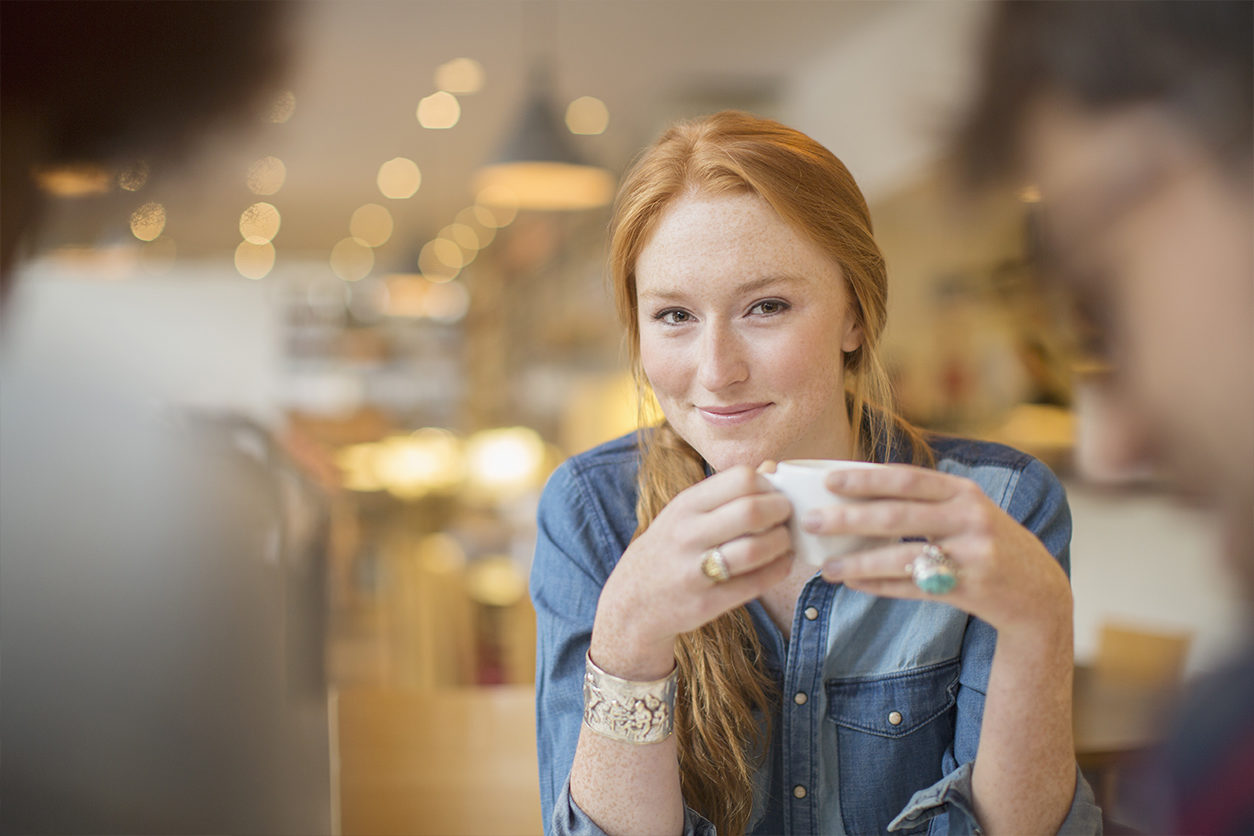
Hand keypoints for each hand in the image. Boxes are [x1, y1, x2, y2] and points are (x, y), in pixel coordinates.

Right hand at [590, 466, 793, 678]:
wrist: (634, 600)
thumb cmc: (671, 548)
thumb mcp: (687, 512)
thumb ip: (727, 491)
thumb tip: (773, 468)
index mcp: (685, 505)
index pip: (740, 479)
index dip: (768, 484)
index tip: (774, 494)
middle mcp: (687, 534)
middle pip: (752, 511)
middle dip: (782, 511)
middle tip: (788, 516)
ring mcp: (694, 570)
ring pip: (756, 549)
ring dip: (782, 543)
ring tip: (785, 540)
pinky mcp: (706, 603)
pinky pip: (755, 583)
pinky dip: (779, 570)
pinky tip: (782, 562)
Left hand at [808, 465, 1070, 634]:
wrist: (1039, 589)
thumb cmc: (985, 541)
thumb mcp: (965, 510)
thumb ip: (923, 501)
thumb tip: (855, 497)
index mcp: (963, 491)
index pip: (908, 479)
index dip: (866, 478)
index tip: (828, 480)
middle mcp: (971, 517)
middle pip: (898, 516)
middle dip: (849, 518)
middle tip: (811, 520)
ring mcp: (973, 554)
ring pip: (903, 557)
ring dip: (859, 562)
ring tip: (826, 566)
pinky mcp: (972, 588)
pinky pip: (914, 588)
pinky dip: (880, 586)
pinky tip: (853, 583)